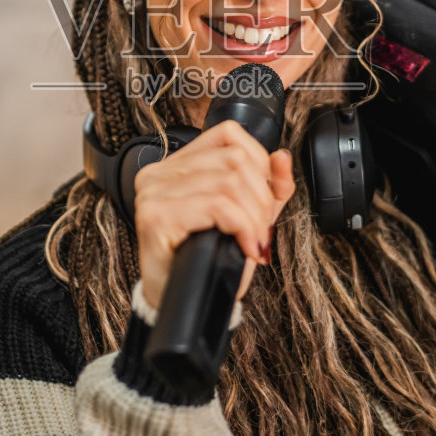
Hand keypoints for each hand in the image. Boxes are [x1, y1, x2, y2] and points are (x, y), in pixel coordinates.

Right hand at [133, 119, 294, 311]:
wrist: (182, 301)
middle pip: (233, 159)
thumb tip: (281, 157)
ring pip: (228, 181)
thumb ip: (268, 186)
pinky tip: (244, 246)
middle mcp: (159, 172)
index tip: (265, 199)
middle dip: (261, 198)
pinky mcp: (157, 216)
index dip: (259, 161)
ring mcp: (154, 192)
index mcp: (176, 165)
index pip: (227, 134)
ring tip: (253, 241)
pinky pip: (217, 206)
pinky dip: (242, 226)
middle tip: (261, 231)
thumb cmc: (207, 259)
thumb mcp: (247, 215)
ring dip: (253, 217)